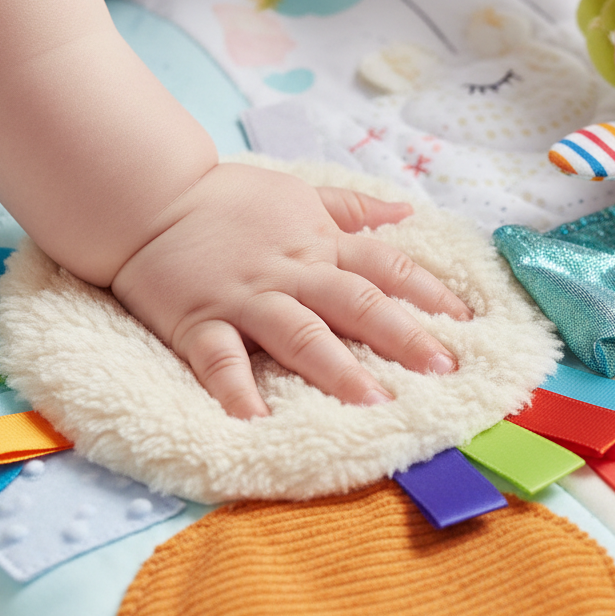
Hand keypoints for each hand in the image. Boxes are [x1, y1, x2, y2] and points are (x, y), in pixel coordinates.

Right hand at [111, 163, 472, 419]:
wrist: (148, 197)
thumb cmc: (229, 201)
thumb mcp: (298, 194)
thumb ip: (352, 208)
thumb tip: (406, 210)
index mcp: (319, 244)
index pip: (386, 266)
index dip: (429, 293)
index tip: (467, 323)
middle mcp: (291, 272)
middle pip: (356, 303)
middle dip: (403, 337)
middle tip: (444, 370)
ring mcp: (245, 298)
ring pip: (300, 334)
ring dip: (338, 370)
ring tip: (374, 405)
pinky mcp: (199, 320)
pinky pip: (220, 358)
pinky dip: (237, 389)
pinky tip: (258, 421)